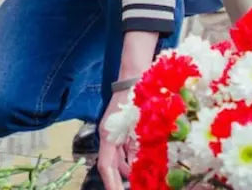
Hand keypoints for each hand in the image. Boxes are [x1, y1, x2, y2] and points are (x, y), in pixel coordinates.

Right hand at [97, 31, 158, 188]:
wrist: (135, 72)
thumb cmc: (137, 97)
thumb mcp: (140, 125)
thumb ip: (138, 149)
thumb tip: (136, 170)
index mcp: (108, 135)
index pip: (106, 168)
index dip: (112, 186)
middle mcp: (108, 135)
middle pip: (112, 165)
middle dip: (123, 180)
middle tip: (139, 187)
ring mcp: (115, 131)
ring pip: (120, 158)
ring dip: (130, 169)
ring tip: (145, 177)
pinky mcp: (122, 127)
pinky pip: (126, 148)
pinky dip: (134, 157)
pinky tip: (146, 161)